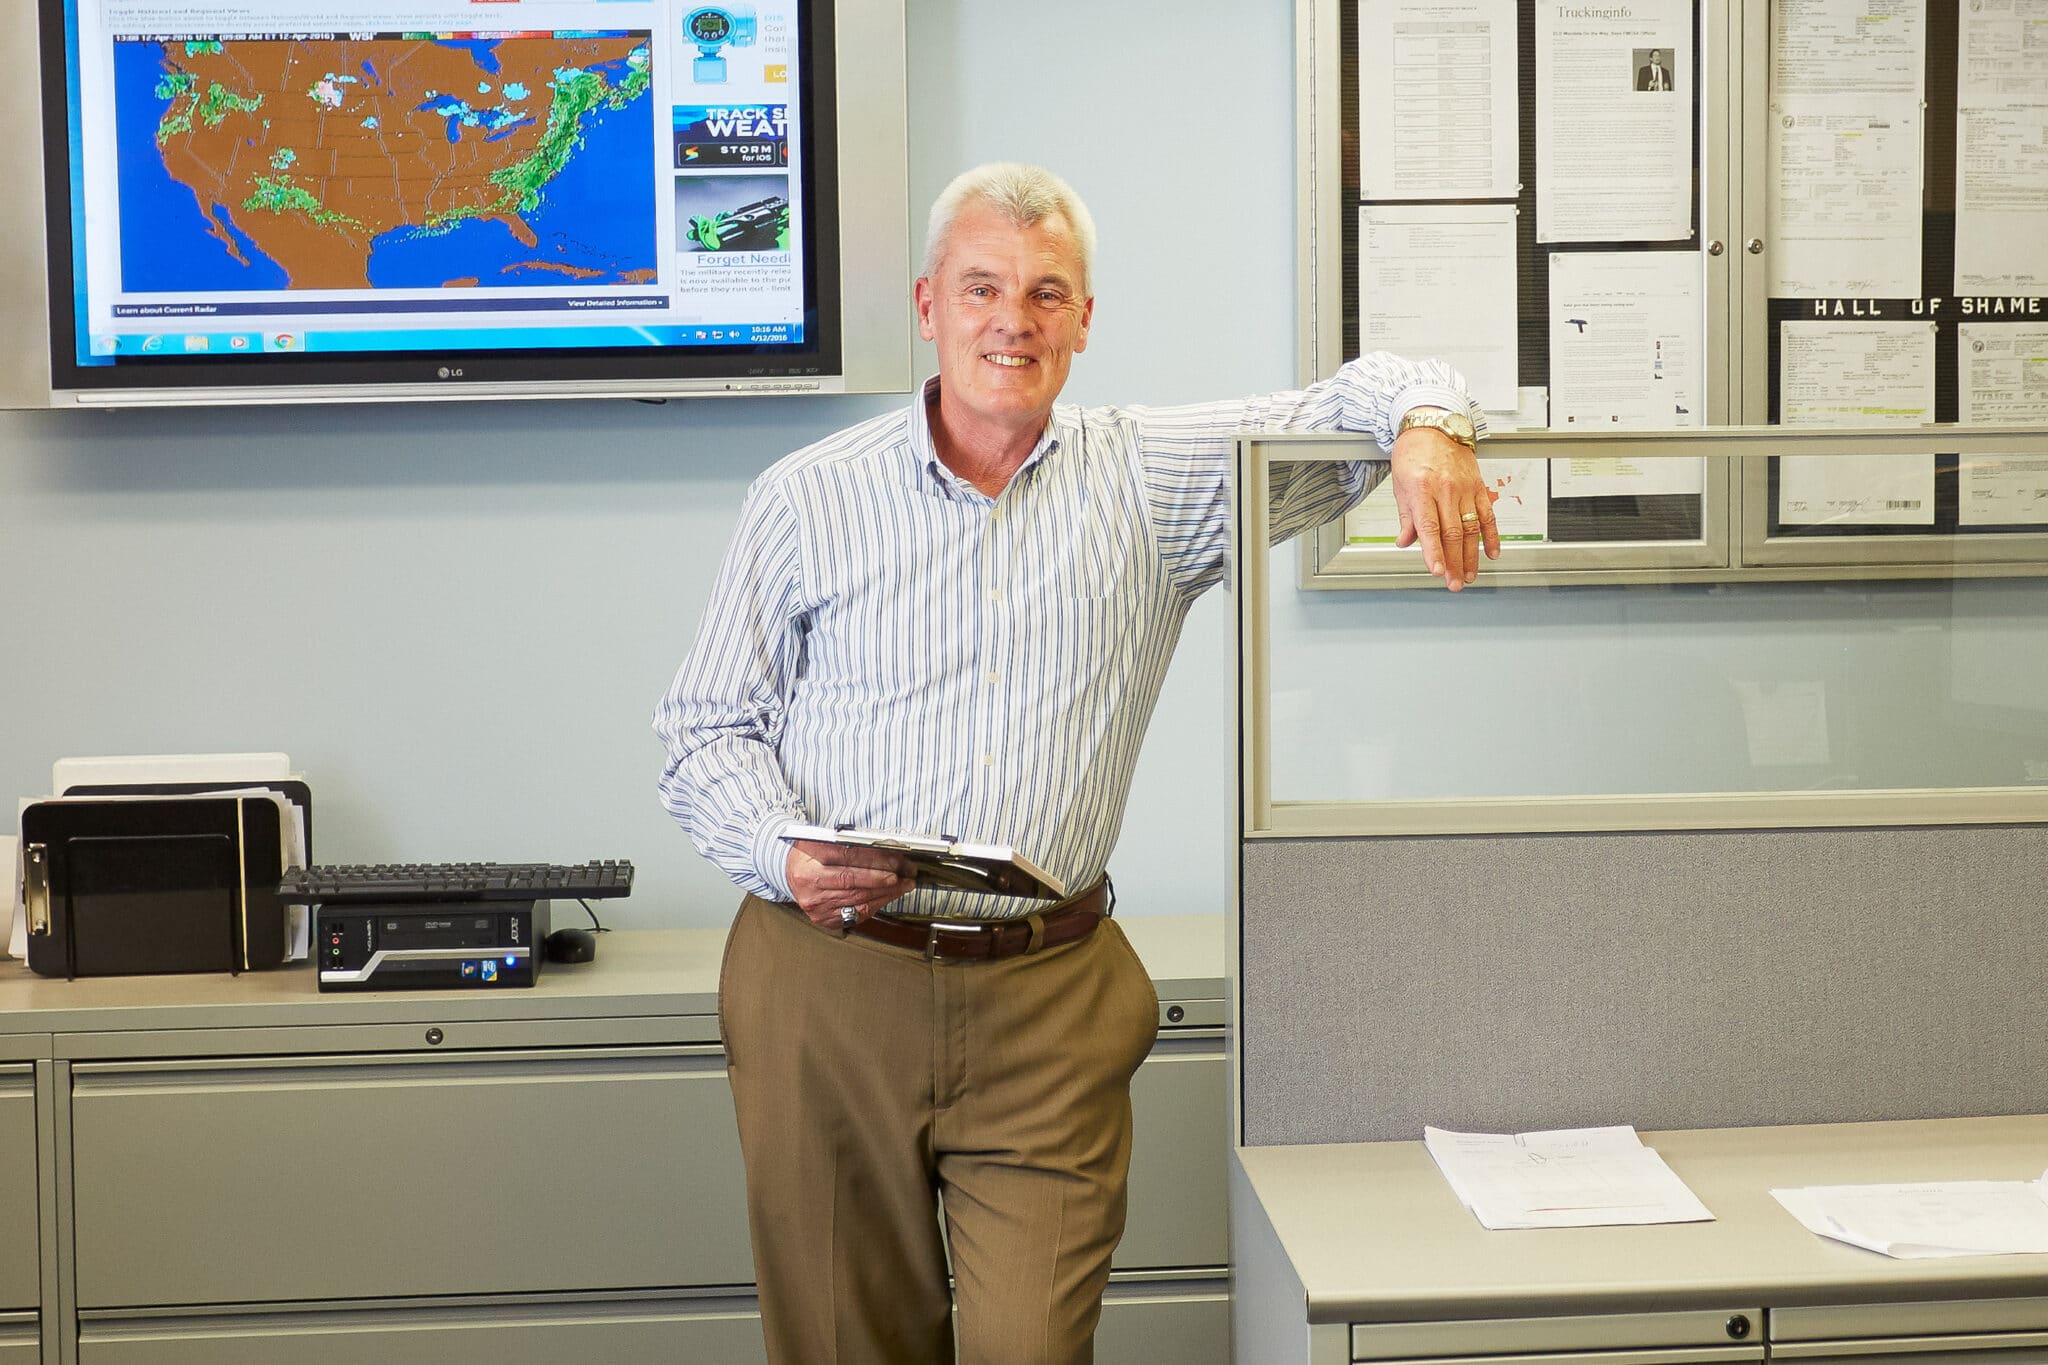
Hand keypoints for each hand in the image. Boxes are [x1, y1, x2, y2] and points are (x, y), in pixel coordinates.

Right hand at [786, 840, 915, 927]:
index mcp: (810, 859)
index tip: (897, 860)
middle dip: (886, 879)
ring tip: (903, 885)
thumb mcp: (822, 840)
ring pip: (858, 899)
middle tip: (906, 874)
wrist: (789, 872)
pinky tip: (887, 896)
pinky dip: (875, 904)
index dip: (876, 860)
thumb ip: (849, 843)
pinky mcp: (823, 918)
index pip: (848, 858)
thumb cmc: (810, 854)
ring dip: (885, 893)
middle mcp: (810, 883)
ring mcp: (816, 904)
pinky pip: (855, 913)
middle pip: (855, 881)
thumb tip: (886, 848)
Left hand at [1389, 427, 1498, 590]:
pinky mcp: (1478, 487)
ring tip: (1469, 576)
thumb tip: (1405, 542)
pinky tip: (1492, 553)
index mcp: (1422, 490)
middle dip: (1454, 562)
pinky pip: (1487, 515)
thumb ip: (1406, 517)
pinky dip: (1492, 535)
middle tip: (1454, 583)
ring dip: (1471, 555)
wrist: (1434, 427)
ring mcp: (1465, 489)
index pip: (1429, 527)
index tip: (1437, 571)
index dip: (1433, 552)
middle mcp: (1446, 490)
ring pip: (1471, 528)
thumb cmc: (1413, 454)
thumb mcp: (1400, 485)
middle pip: (1452, 532)